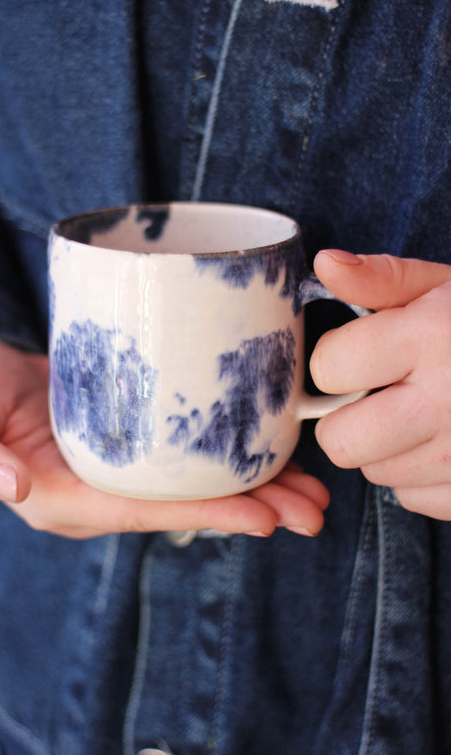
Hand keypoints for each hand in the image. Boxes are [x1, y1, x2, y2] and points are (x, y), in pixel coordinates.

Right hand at [0, 338, 328, 538]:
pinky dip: (228, 457)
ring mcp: (116, 468)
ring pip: (193, 486)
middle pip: (182, 507)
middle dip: (249, 510)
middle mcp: (97, 492)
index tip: (263, 517)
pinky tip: (268, 451)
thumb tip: (6, 485)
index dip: (204, 513)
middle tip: (315, 511)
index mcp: (60, 498)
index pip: (142, 512)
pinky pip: (184, 457)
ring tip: (314, 492)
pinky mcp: (128, 440)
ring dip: (254, 490)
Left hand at [311, 250, 450, 519]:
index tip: (360, 352)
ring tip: (421, 414)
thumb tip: (324, 262)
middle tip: (375, 395)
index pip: (328, 368)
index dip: (335, 358)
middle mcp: (447, 401)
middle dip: (345, 418)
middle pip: (341, 441)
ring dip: (384, 448)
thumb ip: (383, 278)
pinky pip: (416, 499)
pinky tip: (445, 442)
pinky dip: (420, 477)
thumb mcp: (448, 284)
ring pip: (376, 473)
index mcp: (429, 338)